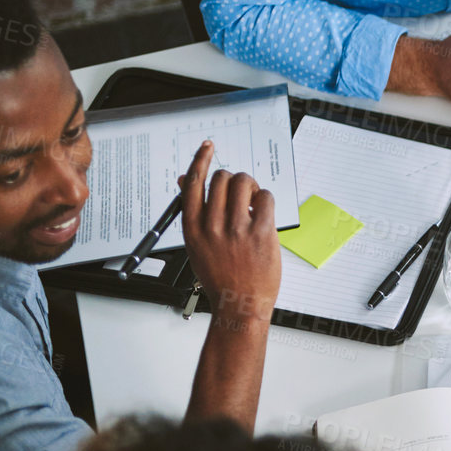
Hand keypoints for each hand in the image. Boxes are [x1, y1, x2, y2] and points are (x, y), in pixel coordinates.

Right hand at [179, 140, 280, 329]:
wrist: (239, 303)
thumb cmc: (220, 277)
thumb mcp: (196, 244)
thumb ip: (194, 213)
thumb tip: (184, 182)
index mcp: (192, 228)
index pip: (192, 183)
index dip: (200, 159)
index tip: (208, 147)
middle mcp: (212, 226)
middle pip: (221, 178)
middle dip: (234, 179)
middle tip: (242, 193)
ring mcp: (237, 229)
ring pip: (243, 182)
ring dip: (251, 185)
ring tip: (253, 202)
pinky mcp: (261, 233)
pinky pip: (265, 198)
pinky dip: (266, 198)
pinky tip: (263, 212)